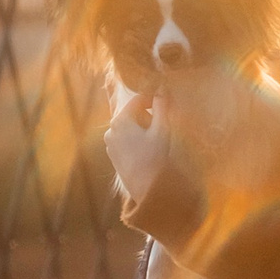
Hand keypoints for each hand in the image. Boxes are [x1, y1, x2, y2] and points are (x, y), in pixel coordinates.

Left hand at [104, 87, 169, 202]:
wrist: (149, 191)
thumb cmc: (157, 159)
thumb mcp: (162, 129)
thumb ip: (162, 106)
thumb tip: (162, 87)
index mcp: (120, 121)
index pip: (139, 99)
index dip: (155, 98)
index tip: (169, 103)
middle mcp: (111, 130)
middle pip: (134, 113)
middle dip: (150, 116)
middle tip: (164, 128)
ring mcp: (111, 144)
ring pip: (131, 126)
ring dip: (145, 128)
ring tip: (157, 141)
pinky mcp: (114, 156)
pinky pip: (128, 139)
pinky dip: (139, 139)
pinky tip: (150, 151)